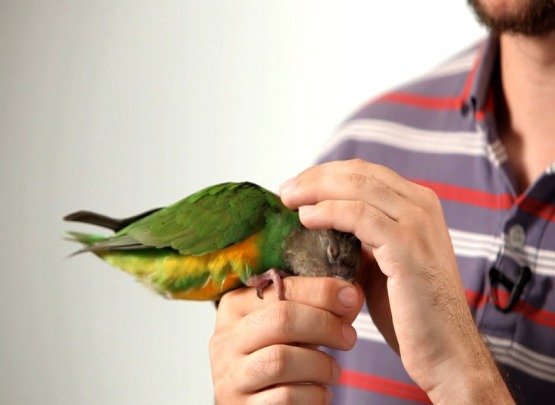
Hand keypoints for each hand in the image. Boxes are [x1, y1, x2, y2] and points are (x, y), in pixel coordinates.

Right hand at [209, 277, 363, 403]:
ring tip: (333, 370)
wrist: (257, 402)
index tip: (351, 297)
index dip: (321, 290)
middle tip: (348, 337)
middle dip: (324, 324)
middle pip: (281, 319)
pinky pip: (285, 397)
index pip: (280, 288)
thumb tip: (350, 295)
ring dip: (321, 364)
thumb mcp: (289, 326)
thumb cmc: (276, 356)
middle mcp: (226, 339)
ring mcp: (231, 376)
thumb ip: (316, 306)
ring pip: (281, 360)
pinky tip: (320, 392)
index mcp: (235, 307)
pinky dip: (314, 395)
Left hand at [280, 159, 513, 403]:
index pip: (365, 173)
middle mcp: (422, 206)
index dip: (326, 174)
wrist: (445, 352)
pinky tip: (306, 219)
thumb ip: (359, 241)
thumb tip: (321, 226)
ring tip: (288, 201)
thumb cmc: (410, 313)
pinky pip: (359, 215)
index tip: (297, 187)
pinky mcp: (408, 246)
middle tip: (285, 191)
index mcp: (418, 205)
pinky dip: (328, 212)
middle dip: (316, 177)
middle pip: (359, 173)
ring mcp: (418, 223)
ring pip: (358, 186)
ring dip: (316, 189)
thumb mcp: (381, 265)